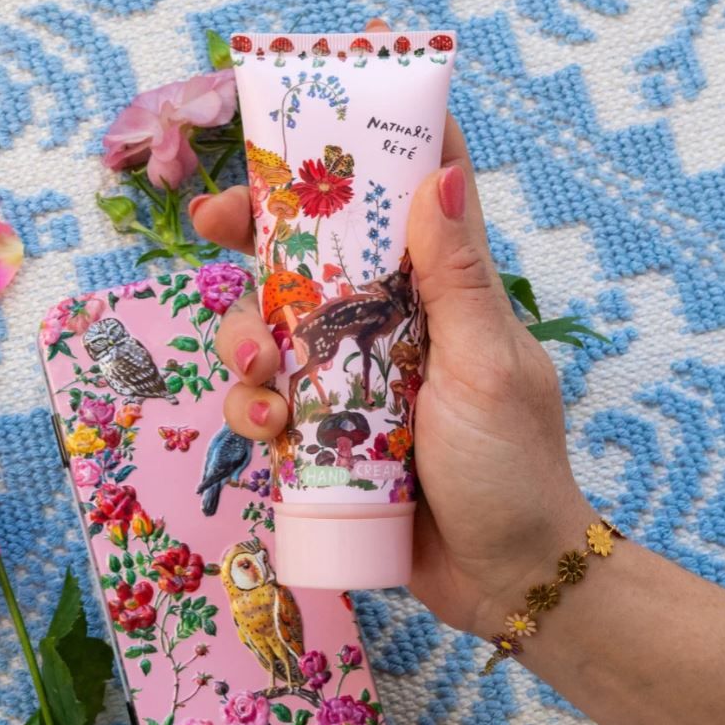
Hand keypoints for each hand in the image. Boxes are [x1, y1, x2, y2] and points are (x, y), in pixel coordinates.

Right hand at [189, 24, 594, 637]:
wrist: (503, 576)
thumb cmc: (511, 467)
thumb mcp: (487, 368)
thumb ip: (460, 278)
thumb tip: (441, 172)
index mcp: (437, 297)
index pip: (392, 206)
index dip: (344, 164)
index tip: (287, 147)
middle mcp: (387, 330)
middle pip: (308, 265)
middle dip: (256, 247)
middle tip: (213, 233)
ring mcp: (350, 385)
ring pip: (272, 337)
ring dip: (245, 345)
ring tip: (258, 378)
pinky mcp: (324, 439)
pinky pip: (269, 409)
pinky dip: (254, 413)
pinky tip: (269, 434)